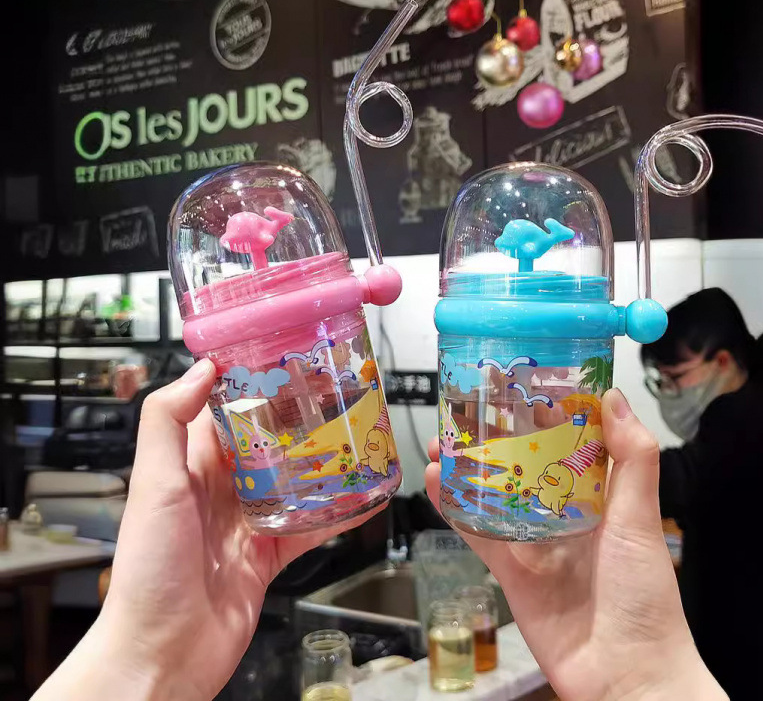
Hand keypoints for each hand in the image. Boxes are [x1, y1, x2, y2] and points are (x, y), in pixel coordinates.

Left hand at [33, 360, 383, 700]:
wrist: (164, 652)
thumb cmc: (149, 571)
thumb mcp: (154, 484)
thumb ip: (167, 422)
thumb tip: (200, 369)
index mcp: (190, 467)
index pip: (223, 413)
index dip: (250, 386)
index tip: (283, 361)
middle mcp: (220, 490)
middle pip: (266, 444)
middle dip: (297, 421)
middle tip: (334, 397)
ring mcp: (247, 523)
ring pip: (292, 482)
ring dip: (321, 464)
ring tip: (356, 440)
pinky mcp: (268, 555)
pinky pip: (308, 528)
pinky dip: (336, 515)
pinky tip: (362, 501)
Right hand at [426, 389, 726, 700]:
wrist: (624, 675)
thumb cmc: (643, 598)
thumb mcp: (640, 519)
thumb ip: (633, 460)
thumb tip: (614, 398)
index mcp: (597, 497)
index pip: (568, 443)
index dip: (545, 414)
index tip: (523, 384)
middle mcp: (562, 515)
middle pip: (521, 465)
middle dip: (495, 438)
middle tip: (468, 409)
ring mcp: (532, 541)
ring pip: (492, 494)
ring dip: (465, 468)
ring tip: (442, 440)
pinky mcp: (510, 569)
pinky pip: (476, 533)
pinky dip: (453, 508)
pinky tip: (435, 483)